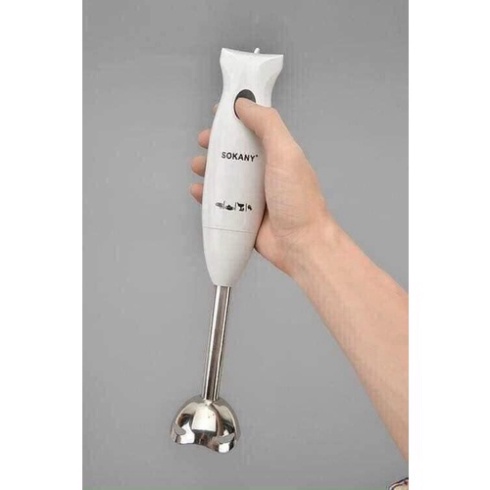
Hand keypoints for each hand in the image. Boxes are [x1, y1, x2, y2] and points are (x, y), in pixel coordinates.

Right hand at [190, 98, 331, 274]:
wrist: (300, 244)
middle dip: (216, 144)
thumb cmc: (299, 201)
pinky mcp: (242, 215)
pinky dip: (206, 196)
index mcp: (276, 154)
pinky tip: (198, 192)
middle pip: (234, 151)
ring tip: (198, 166)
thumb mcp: (286, 153)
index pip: (253, 128)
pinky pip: (220, 202)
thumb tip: (245, 103)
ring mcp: (252, 194)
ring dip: (208, 169)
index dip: (235, 118)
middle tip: (205, 141)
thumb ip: (267, 125)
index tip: (219, 112)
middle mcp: (264, 172)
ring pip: (224, 176)